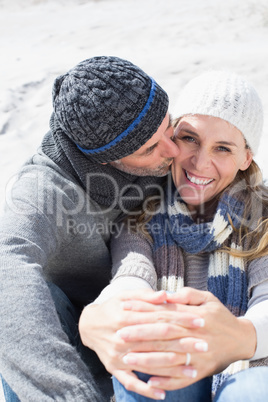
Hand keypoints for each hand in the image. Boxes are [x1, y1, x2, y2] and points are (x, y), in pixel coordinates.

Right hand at [78, 289, 202, 399]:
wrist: (88, 325)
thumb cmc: (112, 308)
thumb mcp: (126, 296)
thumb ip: (146, 296)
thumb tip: (166, 295)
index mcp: (127, 316)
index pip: (160, 319)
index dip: (181, 319)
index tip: (200, 321)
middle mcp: (123, 337)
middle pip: (158, 341)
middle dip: (184, 343)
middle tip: (205, 344)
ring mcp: (118, 355)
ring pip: (149, 363)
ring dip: (172, 368)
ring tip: (194, 369)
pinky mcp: (113, 368)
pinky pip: (131, 382)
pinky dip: (146, 389)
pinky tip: (164, 394)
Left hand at [116, 288, 256, 394]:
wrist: (240, 339)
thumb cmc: (220, 315)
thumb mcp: (207, 298)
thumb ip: (186, 295)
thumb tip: (166, 295)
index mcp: (192, 316)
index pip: (162, 312)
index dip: (142, 311)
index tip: (124, 309)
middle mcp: (192, 335)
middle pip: (161, 335)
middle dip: (139, 335)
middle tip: (119, 335)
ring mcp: (196, 354)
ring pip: (168, 358)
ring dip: (147, 359)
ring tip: (127, 359)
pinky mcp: (201, 370)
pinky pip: (181, 378)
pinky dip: (166, 380)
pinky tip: (150, 381)